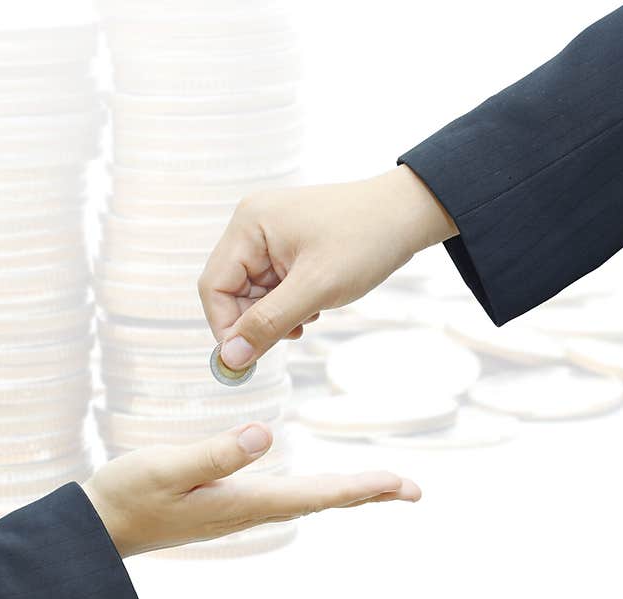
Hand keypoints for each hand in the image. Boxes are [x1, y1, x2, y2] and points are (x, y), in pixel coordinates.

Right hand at [82, 422, 420, 556]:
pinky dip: (316, 488)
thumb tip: (264, 436)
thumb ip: (214, 453)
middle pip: (321, 500)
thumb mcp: (166, 468)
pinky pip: (287, 496)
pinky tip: (321, 485)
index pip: (315, 494)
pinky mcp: (228, 504)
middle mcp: (249, 510)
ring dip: (345, 490)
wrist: (99, 529)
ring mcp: (239, 510)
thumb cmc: (128, 496)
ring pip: (307, 499)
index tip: (400, 483)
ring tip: (379, 485)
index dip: (359, 487)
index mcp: (242, 502)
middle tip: (411, 489)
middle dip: (366, 491)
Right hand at [198, 165, 456, 369]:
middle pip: (232, 292)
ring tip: (312, 314)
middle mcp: (251, 226)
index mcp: (248, 225)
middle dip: (258, 320)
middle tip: (293, 333)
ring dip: (277, 315)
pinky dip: (289, 305)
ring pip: (254, 294)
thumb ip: (268, 324)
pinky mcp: (287, 246)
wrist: (408, 215)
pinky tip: (316, 305)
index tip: (247, 359)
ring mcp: (269, 235)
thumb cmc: (365, 240)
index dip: (226, 327)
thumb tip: (230, 358)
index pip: (214, 287)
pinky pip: (273, 287)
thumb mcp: (316, 288)